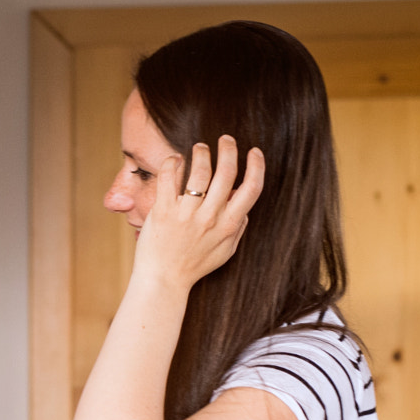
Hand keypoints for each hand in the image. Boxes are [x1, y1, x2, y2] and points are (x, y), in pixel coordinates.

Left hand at [134, 137, 264, 289]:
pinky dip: (172, 163)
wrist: (163, 280)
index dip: (257, 166)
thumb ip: (238, 227)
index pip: (252, 188)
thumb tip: (245, 206)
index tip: (254, 152)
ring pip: (200, 172)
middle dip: (229, 149)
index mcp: (229, 225)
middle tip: (225, 139)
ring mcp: (186, 214)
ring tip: (200, 147)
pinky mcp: (162, 212)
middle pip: (227, 172)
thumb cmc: (194, 266)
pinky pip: (168, 179)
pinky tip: (175, 159)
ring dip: (202, 153)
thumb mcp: (225, 251)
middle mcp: (210, 217)